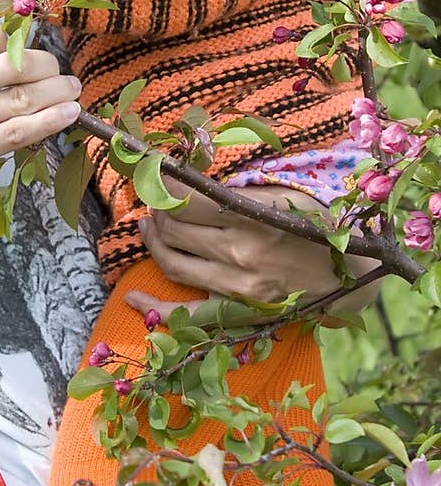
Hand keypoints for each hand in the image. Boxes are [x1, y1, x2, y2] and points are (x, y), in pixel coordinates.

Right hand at [0, 17, 80, 213]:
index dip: (20, 36)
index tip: (33, 41)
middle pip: (17, 64)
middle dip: (47, 65)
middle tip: (59, 70)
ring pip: (24, 99)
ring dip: (57, 92)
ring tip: (72, 89)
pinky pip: (18, 133)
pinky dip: (48, 122)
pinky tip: (67, 115)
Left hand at [124, 180, 380, 323]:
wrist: (353, 276)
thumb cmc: (318, 224)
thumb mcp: (285, 193)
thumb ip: (238, 188)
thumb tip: (187, 174)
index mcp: (254, 216)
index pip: (187, 197)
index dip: (163, 183)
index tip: (155, 172)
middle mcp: (241, 252)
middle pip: (174, 228)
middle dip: (157, 209)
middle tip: (156, 199)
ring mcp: (238, 286)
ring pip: (173, 262)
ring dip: (153, 240)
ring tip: (151, 225)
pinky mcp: (240, 312)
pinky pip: (187, 313)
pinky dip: (154, 306)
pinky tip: (131, 296)